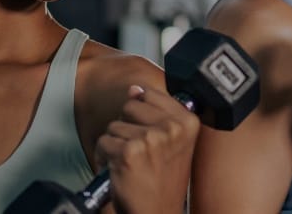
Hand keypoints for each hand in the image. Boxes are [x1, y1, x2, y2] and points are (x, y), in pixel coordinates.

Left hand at [97, 85, 199, 213]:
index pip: (151, 94)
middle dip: (127, 128)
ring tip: (132, 162)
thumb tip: (135, 90)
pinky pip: (103, 142)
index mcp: (187, 122)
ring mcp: (151, 139)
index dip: (142, 114)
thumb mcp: (172, 142)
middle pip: (130, 106)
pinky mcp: (129, 152)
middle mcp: (172, 128)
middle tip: (139, 152)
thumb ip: (156, 111)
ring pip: (114, 125)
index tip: (148, 133)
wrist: (157, 212)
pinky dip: (105, 157)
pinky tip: (121, 169)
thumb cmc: (163, 183)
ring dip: (116, 145)